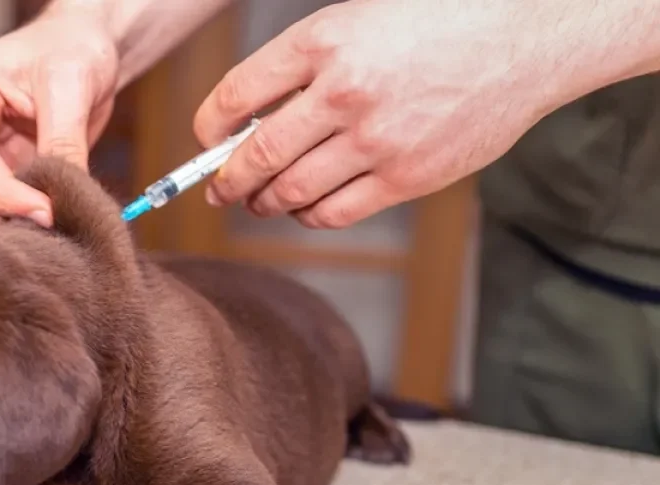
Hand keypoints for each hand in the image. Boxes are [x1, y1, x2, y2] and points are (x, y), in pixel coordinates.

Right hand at [0, 9, 119, 225]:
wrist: (82, 51)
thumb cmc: (70, 51)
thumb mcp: (71, 84)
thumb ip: (63, 141)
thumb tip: (61, 198)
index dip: (5, 195)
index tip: (48, 213)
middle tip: (46, 234)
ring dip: (2, 229)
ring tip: (46, 236)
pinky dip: (14, 226)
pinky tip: (44, 232)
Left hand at [194, 0, 566, 228]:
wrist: (525, 35)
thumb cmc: (437, 21)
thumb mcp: (358, 20)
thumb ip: (303, 67)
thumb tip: (244, 122)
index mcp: (323, 40)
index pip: (234, 96)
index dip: (207, 130)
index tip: (206, 143)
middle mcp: (343, 91)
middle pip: (254, 156)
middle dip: (225, 180)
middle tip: (217, 189)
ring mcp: (375, 139)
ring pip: (289, 192)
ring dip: (263, 202)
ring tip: (258, 200)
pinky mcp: (406, 176)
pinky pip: (333, 212)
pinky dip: (308, 215)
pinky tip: (306, 206)